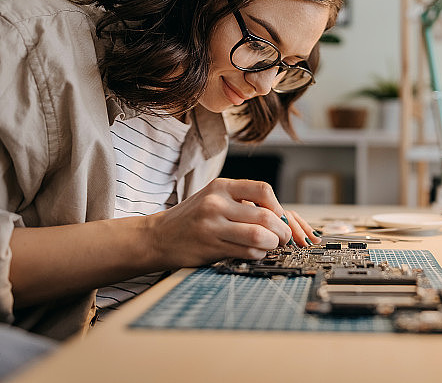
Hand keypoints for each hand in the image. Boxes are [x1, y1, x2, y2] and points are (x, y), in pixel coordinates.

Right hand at [145, 178, 320, 267]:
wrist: (158, 236)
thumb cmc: (192, 217)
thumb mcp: (214, 198)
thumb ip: (243, 202)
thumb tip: (281, 216)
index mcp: (221, 186)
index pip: (263, 190)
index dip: (279, 206)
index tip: (281, 217)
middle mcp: (216, 203)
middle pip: (265, 216)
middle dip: (281, 230)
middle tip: (283, 237)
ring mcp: (212, 226)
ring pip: (259, 236)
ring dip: (272, 244)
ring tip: (272, 245)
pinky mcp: (211, 247)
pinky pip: (246, 252)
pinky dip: (258, 254)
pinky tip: (256, 252)